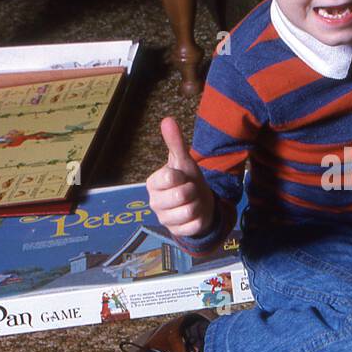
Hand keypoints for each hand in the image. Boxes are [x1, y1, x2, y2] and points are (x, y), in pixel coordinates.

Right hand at [146, 117, 215, 235]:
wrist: (198, 201)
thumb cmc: (187, 179)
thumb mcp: (183, 161)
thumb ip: (175, 142)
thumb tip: (167, 119)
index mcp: (153, 183)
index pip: (171, 178)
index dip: (183, 176)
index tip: (182, 177)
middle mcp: (154, 202)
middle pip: (182, 195)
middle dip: (192, 190)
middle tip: (190, 190)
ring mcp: (164, 219)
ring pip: (189, 211)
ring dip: (197, 204)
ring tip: (192, 201)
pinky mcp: (176, 232)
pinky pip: (193, 225)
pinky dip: (199, 219)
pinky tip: (194, 215)